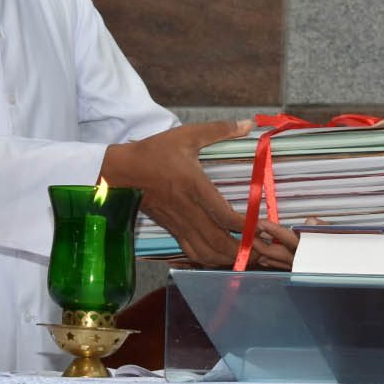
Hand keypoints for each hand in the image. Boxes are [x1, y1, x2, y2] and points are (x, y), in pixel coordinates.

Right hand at [102, 120, 296, 268]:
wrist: (120, 171)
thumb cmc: (154, 152)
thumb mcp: (186, 136)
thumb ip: (219, 130)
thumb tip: (247, 124)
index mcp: (194, 187)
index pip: (224, 216)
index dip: (245, 227)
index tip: (262, 227)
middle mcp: (188, 210)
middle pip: (219, 242)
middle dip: (243, 250)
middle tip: (263, 249)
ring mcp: (179, 223)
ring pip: (206, 252)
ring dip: (229, 258)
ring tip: (247, 255)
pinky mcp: (172, 229)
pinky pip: (192, 252)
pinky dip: (210, 259)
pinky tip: (223, 256)